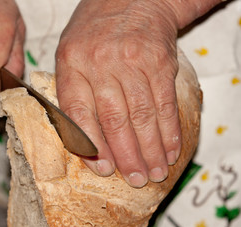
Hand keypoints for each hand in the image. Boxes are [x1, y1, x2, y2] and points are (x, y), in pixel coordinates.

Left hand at [56, 0, 180, 186]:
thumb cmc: (94, 32)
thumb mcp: (69, 53)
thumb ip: (72, 93)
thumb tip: (82, 141)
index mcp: (72, 63)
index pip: (78, 112)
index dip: (91, 145)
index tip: (103, 169)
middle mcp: (101, 63)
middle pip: (114, 119)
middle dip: (127, 156)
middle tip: (136, 179)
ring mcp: (132, 61)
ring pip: (142, 115)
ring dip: (150, 150)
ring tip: (154, 173)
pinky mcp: (160, 62)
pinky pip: (164, 102)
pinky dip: (169, 131)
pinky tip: (170, 150)